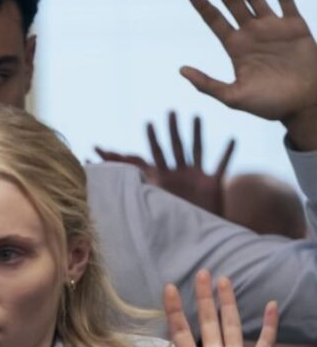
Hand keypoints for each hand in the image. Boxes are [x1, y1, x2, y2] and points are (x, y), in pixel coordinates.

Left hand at [95, 112, 234, 215]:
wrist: (193, 235)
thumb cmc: (170, 222)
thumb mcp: (152, 204)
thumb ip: (138, 193)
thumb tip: (114, 185)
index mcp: (163, 178)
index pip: (156, 154)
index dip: (151, 140)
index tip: (148, 123)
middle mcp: (180, 174)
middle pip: (176, 147)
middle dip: (172, 129)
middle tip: (170, 111)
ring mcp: (197, 177)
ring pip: (197, 150)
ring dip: (197, 134)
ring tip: (196, 116)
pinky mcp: (213, 184)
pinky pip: (221, 166)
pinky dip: (227, 153)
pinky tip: (232, 139)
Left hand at [125, 270, 278, 346]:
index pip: (181, 331)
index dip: (175, 310)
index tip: (168, 287)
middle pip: (207, 320)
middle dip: (203, 297)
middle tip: (201, 272)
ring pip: (231, 324)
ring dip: (229, 303)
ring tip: (224, 280)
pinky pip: (263, 342)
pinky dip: (269, 324)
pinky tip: (272, 305)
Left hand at [183, 0, 316, 146]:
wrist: (304, 103)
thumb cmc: (269, 104)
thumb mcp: (233, 97)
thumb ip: (207, 84)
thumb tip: (181, 70)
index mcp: (235, 47)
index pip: (214, 20)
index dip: (202, 5)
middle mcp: (251, 33)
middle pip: (231, 2)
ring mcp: (272, 27)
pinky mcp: (294, 25)